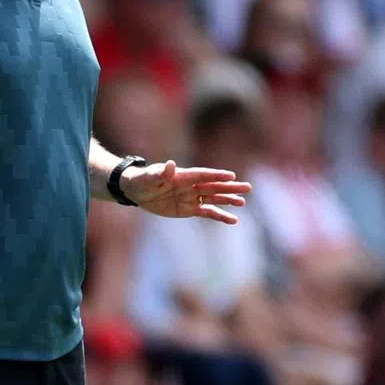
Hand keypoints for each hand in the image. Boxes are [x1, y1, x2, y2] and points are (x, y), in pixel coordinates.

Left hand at [120, 160, 250, 223]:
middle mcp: (191, 185)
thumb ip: (160, 172)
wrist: (137, 191)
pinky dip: (220, 215)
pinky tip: (233, 220)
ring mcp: (192, 197)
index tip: (231, 176)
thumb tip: (170, 164)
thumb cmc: (142, 180)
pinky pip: (207, 212)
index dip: (216, 176)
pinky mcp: (189, 209)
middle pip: (214, 186)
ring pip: (214, 198)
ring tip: (243, 202)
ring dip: (228, 200)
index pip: (203, 175)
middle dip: (230, 188)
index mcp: (183, 175)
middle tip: (248, 188)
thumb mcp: (148, 177)